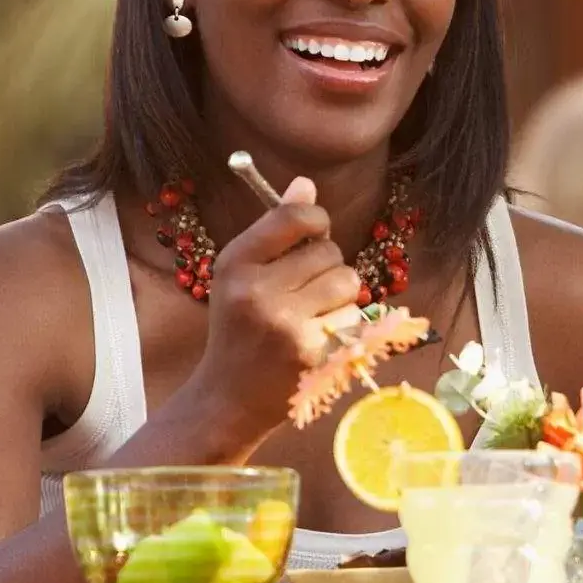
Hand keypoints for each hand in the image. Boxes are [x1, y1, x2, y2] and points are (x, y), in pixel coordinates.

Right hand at [190, 178, 366, 450]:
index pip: (294, 217)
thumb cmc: (239, 329)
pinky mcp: (311, 352)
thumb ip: (275, 230)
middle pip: (330, 252)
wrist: (229, 397)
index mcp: (235, 263)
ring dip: (341, 298)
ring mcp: (285, 323)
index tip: (316, 232)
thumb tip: (306, 184)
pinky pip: (354, 318)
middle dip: (327, 268)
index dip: (317, 220)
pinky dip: (345, 327)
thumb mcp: (243, 276)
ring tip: (313, 316)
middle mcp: (256, 290)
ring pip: (348, 283)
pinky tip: (319, 339)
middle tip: (305, 292)